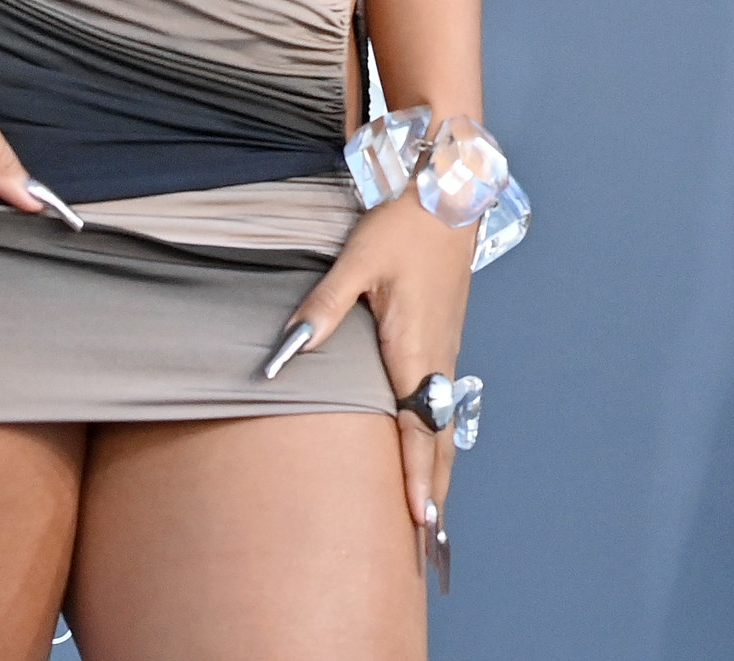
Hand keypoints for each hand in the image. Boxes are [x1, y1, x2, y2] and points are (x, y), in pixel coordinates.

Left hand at [270, 195, 475, 564]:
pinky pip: (444, 403)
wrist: (450, 190)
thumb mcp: (356, 261)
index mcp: (416, 346)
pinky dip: (439, 440)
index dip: (418, 475)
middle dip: (435, 492)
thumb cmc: (404, 224)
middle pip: (441, 439)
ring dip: (439, 471)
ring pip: (446, 424)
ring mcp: (445, 349)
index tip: (419, 519)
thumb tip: (284, 354)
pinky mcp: (443, 339)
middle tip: (429, 544)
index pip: (420, 426)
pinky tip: (430, 453)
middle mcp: (437, 356)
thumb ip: (320, 309)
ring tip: (432, 515)